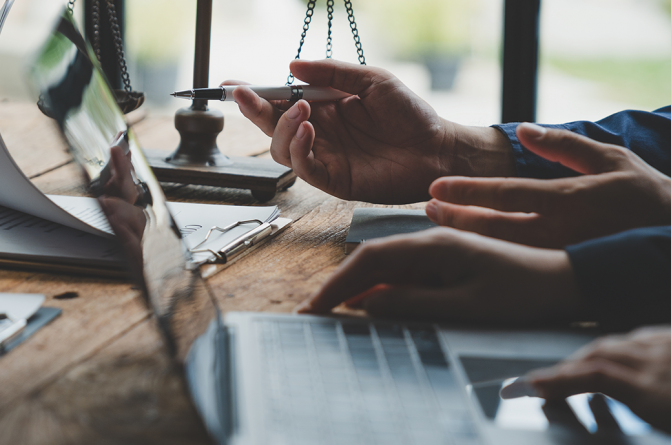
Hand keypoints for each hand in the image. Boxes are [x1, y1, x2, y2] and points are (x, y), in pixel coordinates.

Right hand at [229, 59, 514, 203]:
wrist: (438, 148)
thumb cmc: (410, 115)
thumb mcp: (371, 80)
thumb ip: (332, 73)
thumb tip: (292, 66)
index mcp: (323, 109)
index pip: (280, 102)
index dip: (255, 95)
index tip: (232, 85)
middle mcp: (318, 135)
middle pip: (272, 126)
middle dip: (254, 111)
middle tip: (246, 96)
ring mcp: (324, 158)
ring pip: (281, 149)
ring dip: (283, 128)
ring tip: (302, 110)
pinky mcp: (334, 180)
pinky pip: (304, 168)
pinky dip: (300, 149)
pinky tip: (310, 130)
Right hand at [295, 227, 586, 323]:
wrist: (568, 282)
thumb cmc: (525, 293)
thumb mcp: (467, 304)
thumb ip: (415, 302)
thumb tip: (367, 305)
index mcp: (434, 245)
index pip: (369, 260)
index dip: (337, 285)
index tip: (315, 307)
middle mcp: (432, 242)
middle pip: (371, 261)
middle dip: (339, 287)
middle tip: (313, 313)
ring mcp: (439, 252)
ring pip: (385, 268)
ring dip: (357, 289)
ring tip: (333, 312)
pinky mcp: (447, 264)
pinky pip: (404, 276)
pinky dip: (381, 291)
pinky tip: (371, 307)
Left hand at [426, 123, 670, 247]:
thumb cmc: (644, 193)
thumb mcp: (611, 159)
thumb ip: (564, 145)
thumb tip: (525, 130)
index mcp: (569, 199)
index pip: (507, 195)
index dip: (468, 192)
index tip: (435, 188)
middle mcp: (560, 231)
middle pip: (493, 227)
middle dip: (455, 217)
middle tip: (427, 207)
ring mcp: (559, 255)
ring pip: (499, 250)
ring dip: (464, 236)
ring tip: (438, 222)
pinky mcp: (560, 272)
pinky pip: (514, 264)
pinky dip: (484, 255)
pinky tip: (463, 246)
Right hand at [521, 326, 670, 432]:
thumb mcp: (667, 432)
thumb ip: (635, 417)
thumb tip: (595, 400)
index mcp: (655, 394)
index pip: (594, 378)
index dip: (557, 379)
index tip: (529, 385)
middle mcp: (659, 364)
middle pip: (598, 355)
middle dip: (564, 367)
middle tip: (541, 381)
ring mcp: (669, 348)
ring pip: (617, 342)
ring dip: (587, 354)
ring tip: (571, 368)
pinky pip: (643, 336)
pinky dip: (620, 345)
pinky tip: (617, 352)